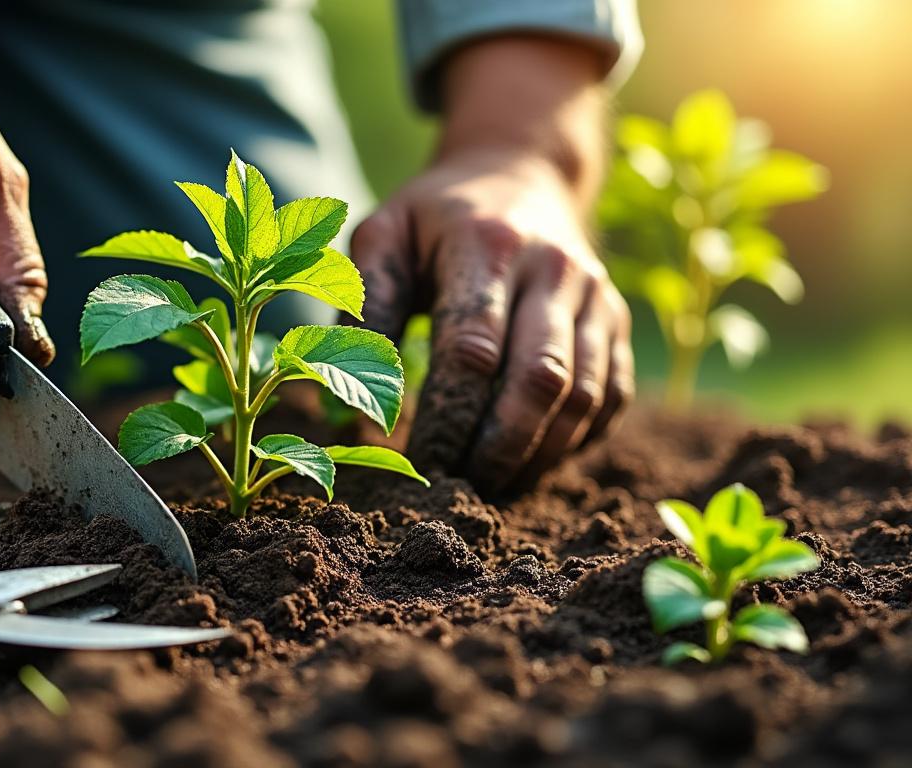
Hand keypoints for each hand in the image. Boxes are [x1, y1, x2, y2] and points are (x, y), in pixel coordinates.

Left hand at [350, 38, 632, 493]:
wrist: (522, 170)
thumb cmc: (435, 218)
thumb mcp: (383, 238)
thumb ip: (366, 315)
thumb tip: (359, 413)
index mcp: (488, 245)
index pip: (472, 349)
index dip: (443, 416)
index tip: (413, 460)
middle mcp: (555, 269)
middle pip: (539, 381)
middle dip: (497, 448)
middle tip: (458, 490)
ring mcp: (596, 297)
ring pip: (583, 397)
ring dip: (537, 455)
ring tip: (491, 487)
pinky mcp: (617, 322)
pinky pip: (611, 399)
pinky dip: (574, 441)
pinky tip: (531, 460)